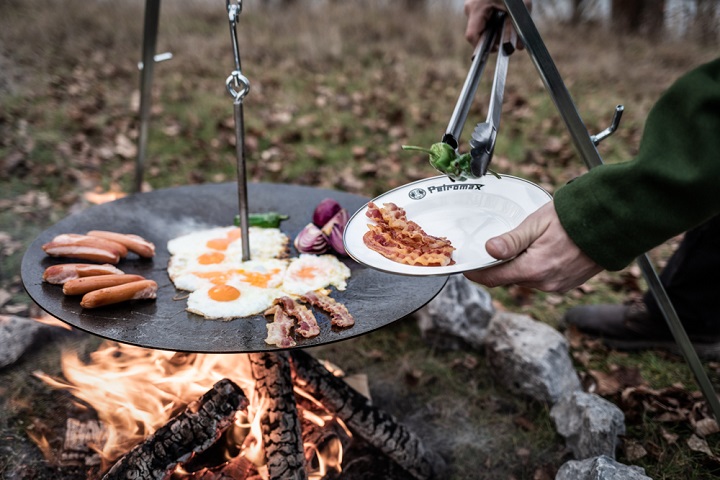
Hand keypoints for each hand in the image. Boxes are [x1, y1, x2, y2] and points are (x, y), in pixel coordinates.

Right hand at [463, 0, 531, 48]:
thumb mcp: (520, 7)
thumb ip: (518, 28)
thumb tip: (519, 48)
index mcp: (477, 8)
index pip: (472, 36)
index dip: (483, 47)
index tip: (498, 49)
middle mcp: (471, 8)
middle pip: (478, 32)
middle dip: (493, 37)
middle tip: (508, 36)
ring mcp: (472, 5)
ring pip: (481, 25)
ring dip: (495, 28)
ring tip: (508, 22)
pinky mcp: (477, 3)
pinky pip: (483, 17)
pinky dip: (494, 20)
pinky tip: (504, 15)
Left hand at [463, 201, 602, 292]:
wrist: (612, 223)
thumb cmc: (574, 218)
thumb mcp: (537, 223)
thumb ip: (512, 240)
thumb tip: (488, 250)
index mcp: (534, 269)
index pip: (493, 278)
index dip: (476, 273)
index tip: (465, 267)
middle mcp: (545, 283)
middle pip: (509, 278)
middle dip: (497, 266)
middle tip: (488, 249)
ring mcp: (557, 286)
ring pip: (525, 279)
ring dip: (517, 266)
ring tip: (517, 245)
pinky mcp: (567, 284)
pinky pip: (542, 279)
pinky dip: (534, 268)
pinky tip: (538, 251)